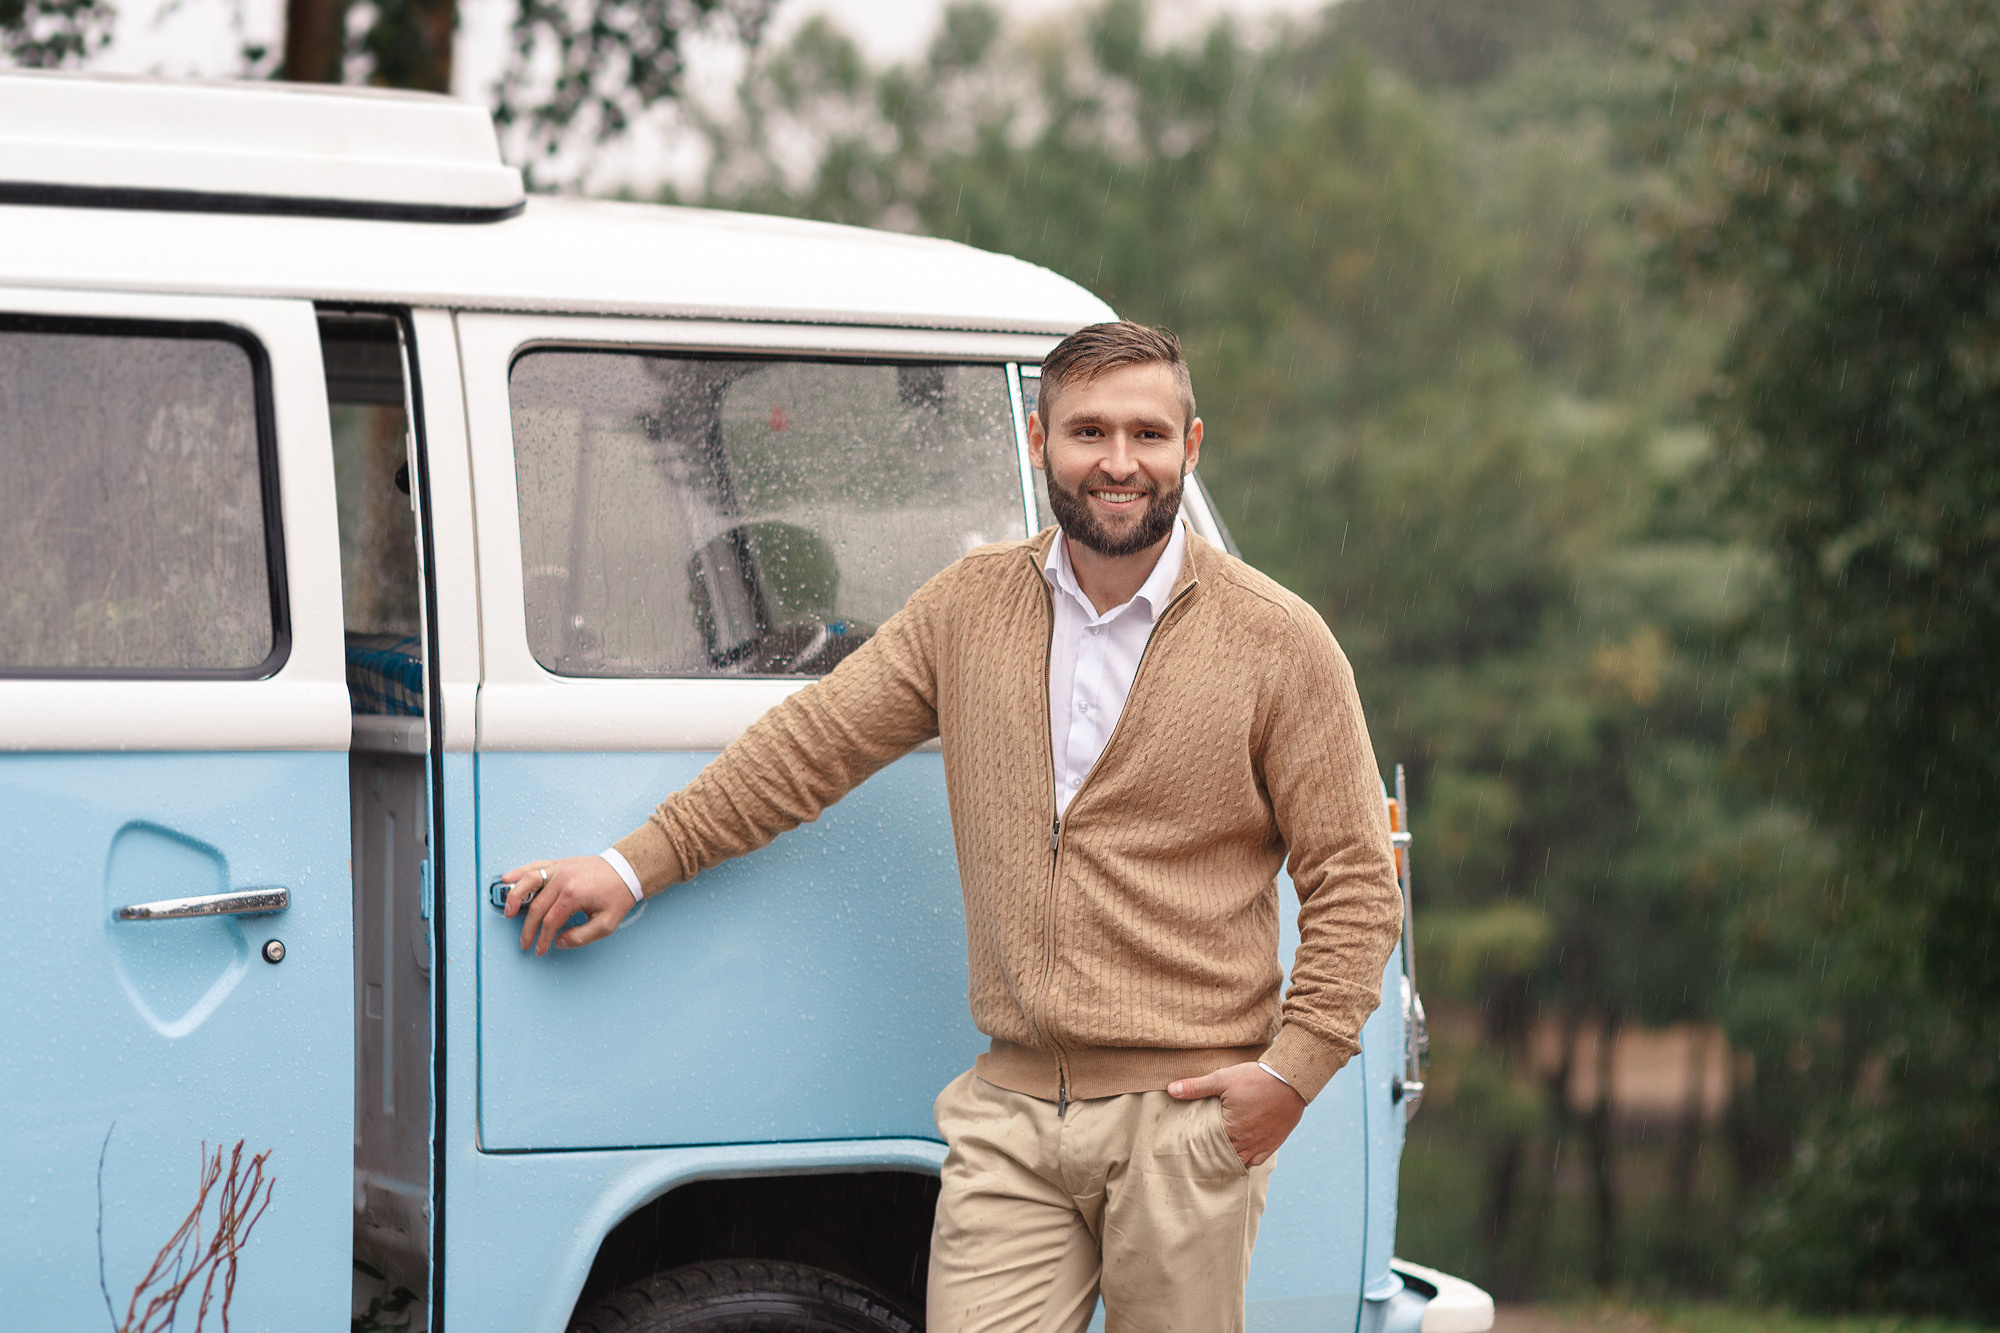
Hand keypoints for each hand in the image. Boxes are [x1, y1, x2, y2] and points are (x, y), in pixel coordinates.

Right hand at [502, 856, 637, 955]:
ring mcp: (560, 868)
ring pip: (529, 881)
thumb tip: (559, 942)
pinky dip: (519, 872)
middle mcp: (563, 879)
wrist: (626, 870)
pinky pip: (535, 866)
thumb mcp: (606, 923)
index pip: (550, 922)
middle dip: (528, 928)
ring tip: (507, 911)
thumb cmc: (618, 894)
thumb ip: (582, 937)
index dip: (542, 938)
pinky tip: (507, 878)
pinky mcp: (560, 863)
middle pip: (537, 907)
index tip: (540, 949)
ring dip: (514, 896)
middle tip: (524, 943)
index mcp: (574, 895)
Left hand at [1168, 1062, 1305, 1167]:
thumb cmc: (1255, 1078)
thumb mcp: (1222, 1079)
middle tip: (1199, 1157)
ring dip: (1228, 1160)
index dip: (1197, 1148)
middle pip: (1222, 1157)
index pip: (1206, 1146)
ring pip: (1239, 1162)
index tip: (1188, 1149)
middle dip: (1212, 1156)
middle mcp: (1245, 1143)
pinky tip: (1237, 1157)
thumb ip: (1196, 1087)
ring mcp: (1260, 1146)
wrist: (1290, 1080)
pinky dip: (1245, 1161)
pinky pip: (1255, 1162)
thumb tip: (1171, 1089)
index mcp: (1229, 1129)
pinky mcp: (1272, 1145)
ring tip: (1216, 1158)